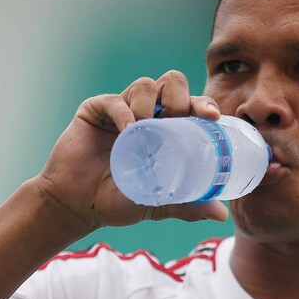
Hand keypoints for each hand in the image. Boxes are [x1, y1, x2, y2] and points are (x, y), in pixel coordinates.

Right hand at [36, 70, 229, 229]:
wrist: (77, 206)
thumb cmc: (117, 202)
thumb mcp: (158, 203)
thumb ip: (187, 205)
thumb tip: (221, 214)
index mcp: (166, 129)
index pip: (191, 105)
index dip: (203, 104)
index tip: (211, 116)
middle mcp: (146, 114)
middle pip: (172, 84)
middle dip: (179, 97)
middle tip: (175, 119)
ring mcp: (121, 110)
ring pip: (145, 85)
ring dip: (150, 103)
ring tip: (145, 128)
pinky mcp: (95, 110)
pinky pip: (114, 101)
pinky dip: (123, 113)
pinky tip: (126, 130)